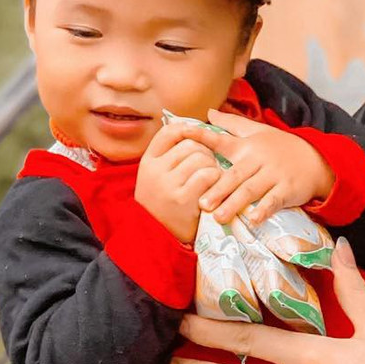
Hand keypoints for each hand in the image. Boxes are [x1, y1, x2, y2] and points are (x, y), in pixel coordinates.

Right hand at [135, 123, 221, 242]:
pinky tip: (214, 189)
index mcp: (148, 162)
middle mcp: (155, 171)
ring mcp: (168, 185)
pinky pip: (208, 175)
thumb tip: (193, 127)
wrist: (157, 236)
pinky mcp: (183, 199)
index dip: (188, 129)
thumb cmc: (163, 203)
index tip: (199, 136)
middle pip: (190, 144)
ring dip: (213, 166)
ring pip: (201, 158)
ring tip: (211, 178)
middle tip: (209, 165)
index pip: (169, 132)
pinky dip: (216, 180)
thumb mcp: (156, 177)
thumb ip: (169, 155)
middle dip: (206, 152)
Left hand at [197, 110, 334, 224]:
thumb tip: (208, 112)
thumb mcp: (258, 131)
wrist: (316, 160)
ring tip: (219, 217)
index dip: (202, 137)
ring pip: (251, 190)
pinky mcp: (287, 189)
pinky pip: (274, 201)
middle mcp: (258, 159)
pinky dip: (264, 210)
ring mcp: (274, 175)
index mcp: (247, 146)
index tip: (182, 134)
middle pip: (235, 175)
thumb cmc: (281, 147)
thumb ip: (232, 124)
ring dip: (235, 203)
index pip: (221, 141)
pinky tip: (253, 220)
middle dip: (218, 189)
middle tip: (202, 203)